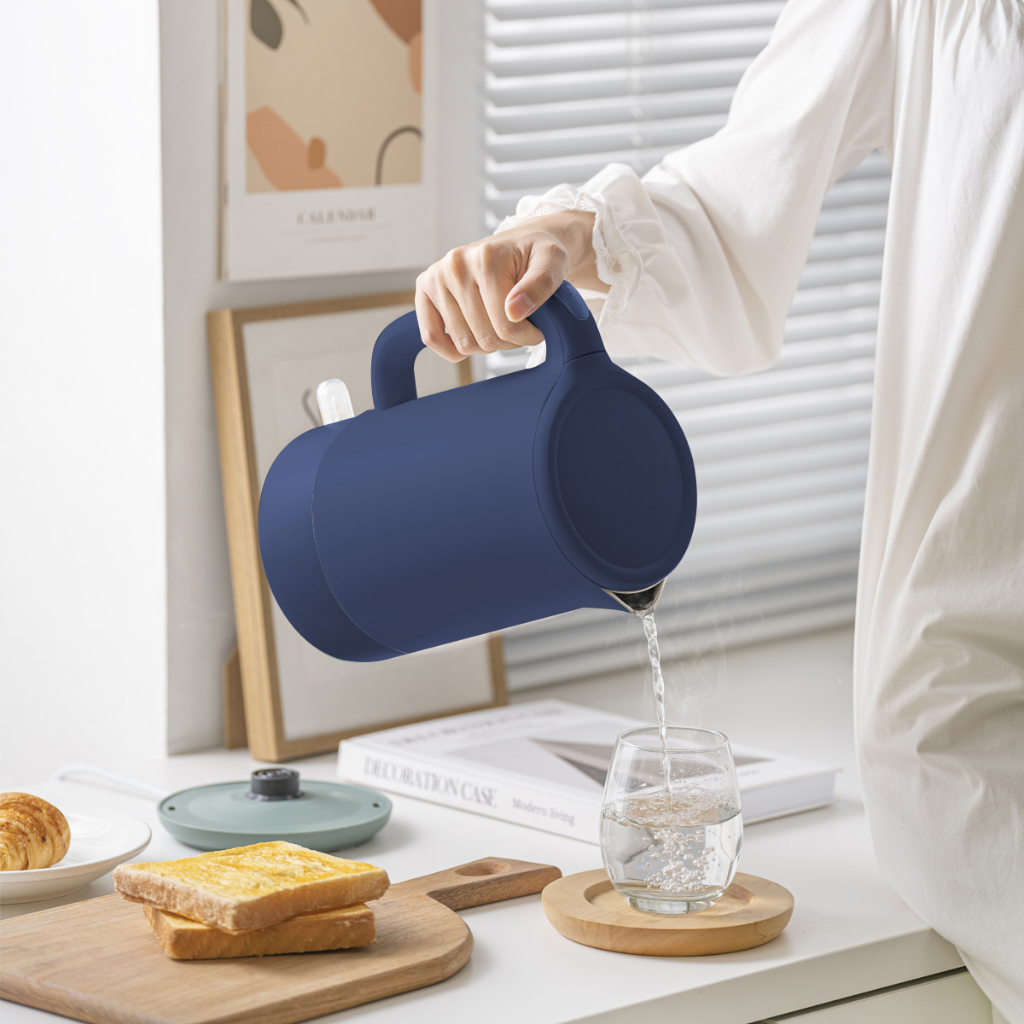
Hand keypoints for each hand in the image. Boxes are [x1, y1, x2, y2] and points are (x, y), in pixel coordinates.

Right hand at [415, 209, 602, 361]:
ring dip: (486, 344)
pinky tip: (470, 339)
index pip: (506, 326)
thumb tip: (514, 311)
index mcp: (486, 258)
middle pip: (484, 338)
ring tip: (499, 323)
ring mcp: (437, 277)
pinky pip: (431, 335)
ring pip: (464, 343)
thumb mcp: (553, 261)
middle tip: (519, 324)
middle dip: (507, 341)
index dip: (527, 336)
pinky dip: (451, 348)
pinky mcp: (426, 289)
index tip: (537, 326)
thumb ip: (541, 284)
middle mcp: (456, 265)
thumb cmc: (537, 254)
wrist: (523, 242)